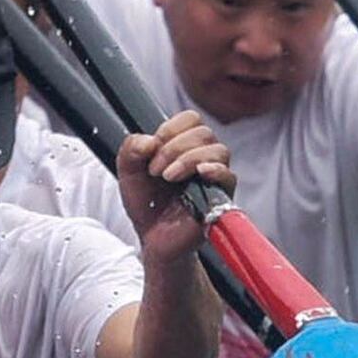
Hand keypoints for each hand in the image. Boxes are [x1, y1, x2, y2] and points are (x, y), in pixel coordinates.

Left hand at [114, 108, 233, 262]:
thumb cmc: (146, 204)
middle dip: (174, 148)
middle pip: (203, 132)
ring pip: (218, 150)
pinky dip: (214, 170)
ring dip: (188, 159)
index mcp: (185, 146)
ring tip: (168, 177)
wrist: (153, 238)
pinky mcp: (222, 197)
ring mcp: (215, 177)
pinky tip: (199, 174)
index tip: (151, 151)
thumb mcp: (128, 172)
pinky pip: (229, 176)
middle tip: (155, 171)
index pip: (191, 119)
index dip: (170, 129)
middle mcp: (204, 157)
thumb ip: (131, 148)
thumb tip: (150, 140)